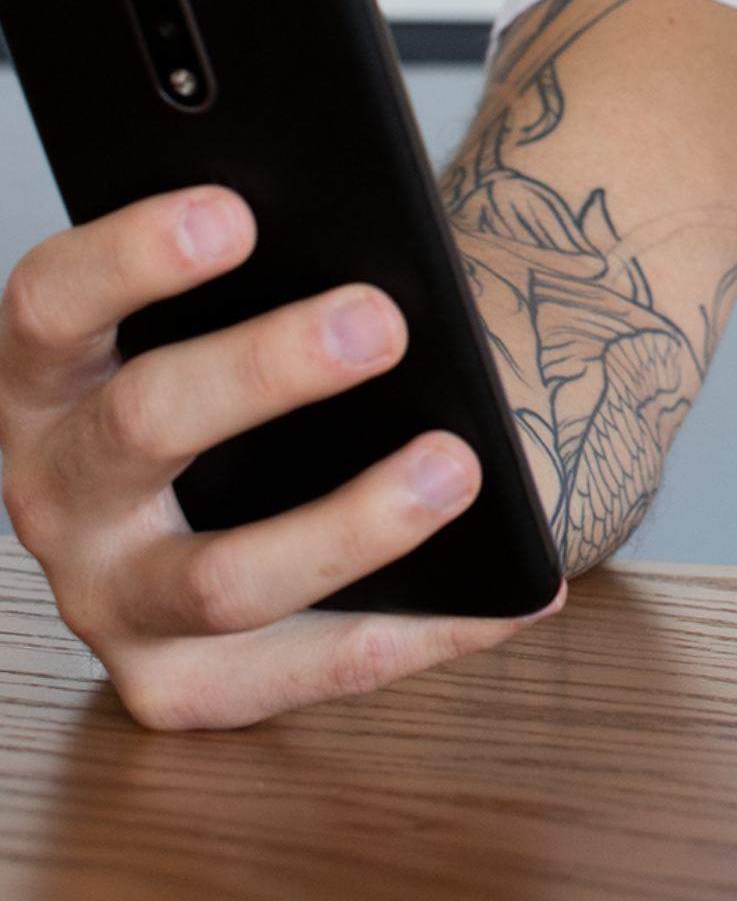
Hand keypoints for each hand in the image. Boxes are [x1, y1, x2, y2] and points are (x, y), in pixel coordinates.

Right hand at [0, 188, 559, 729]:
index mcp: (53, 371)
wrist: (280, 473)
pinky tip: (518, 590)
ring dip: (351, 525)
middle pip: (142, 424)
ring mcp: (110, 599)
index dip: (131, 256)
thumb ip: (287, 270)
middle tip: (381, 322)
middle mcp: (60, 488)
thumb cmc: (271, 358)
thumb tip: (380, 259)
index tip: (234, 213)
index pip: (54, 302)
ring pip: (221, 580)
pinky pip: (309, 670)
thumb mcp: (251, 304)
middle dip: (264, 370)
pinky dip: (427, 629)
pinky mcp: (179, 686)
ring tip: (457, 465)